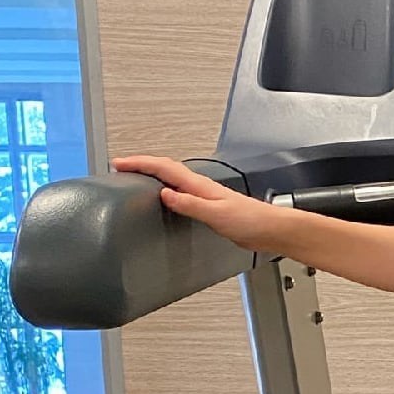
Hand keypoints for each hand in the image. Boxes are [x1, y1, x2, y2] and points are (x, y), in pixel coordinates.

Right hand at [110, 154, 277, 250]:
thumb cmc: (253, 221)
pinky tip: (168, 198)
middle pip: (166, 170)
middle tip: (121, 166)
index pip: (164, 168)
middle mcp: (202, 188)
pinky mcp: (212, 209)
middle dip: (142, 165)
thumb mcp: (216, 214)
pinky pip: (183, 194)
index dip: (140, 163)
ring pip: (174, 180)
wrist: (274, 230)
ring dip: (153, 176)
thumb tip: (165, 195)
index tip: (119, 163)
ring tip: (136, 178)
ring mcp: (207, 197)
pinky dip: (168, 191)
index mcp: (200, 186)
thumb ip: (190, 204)